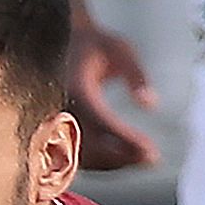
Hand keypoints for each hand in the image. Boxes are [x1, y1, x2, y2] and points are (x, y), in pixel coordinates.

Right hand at [66, 14, 157, 167]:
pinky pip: (73, 154)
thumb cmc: (93, 44)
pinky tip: (121, 158)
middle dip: (121, 157)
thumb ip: (136, 75)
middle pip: (89, 145)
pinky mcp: (53, 128)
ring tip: (141, 159)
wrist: (58, 42)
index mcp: (75, 85)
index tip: (152, 152)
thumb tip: (150, 105)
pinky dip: (98, 162)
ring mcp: (52, 119)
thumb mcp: (119, 49)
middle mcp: (58, 106)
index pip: (100, 121)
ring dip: (111, 163)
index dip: (125, 139)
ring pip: (79, 156)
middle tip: (150, 159)